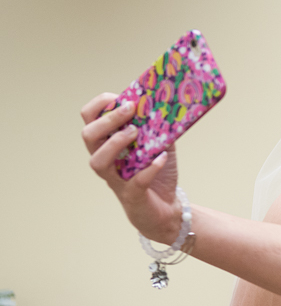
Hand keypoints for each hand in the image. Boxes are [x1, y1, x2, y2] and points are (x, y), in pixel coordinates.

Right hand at [80, 93, 180, 242]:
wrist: (168, 208)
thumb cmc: (158, 173)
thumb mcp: (160, 144)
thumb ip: (158, 126)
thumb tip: (165, 104)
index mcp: (109, 144)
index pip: (90, 119)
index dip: (101, 105)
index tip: (119, 97)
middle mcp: (106, 160)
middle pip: (89, 136)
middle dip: (108, 119)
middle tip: (130, 110)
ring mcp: (116, 179)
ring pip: (97, 161)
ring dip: (115, 143)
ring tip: (136, 132)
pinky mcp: (132, 195)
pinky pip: (135, 181)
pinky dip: (150, 168)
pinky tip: (162, 157)